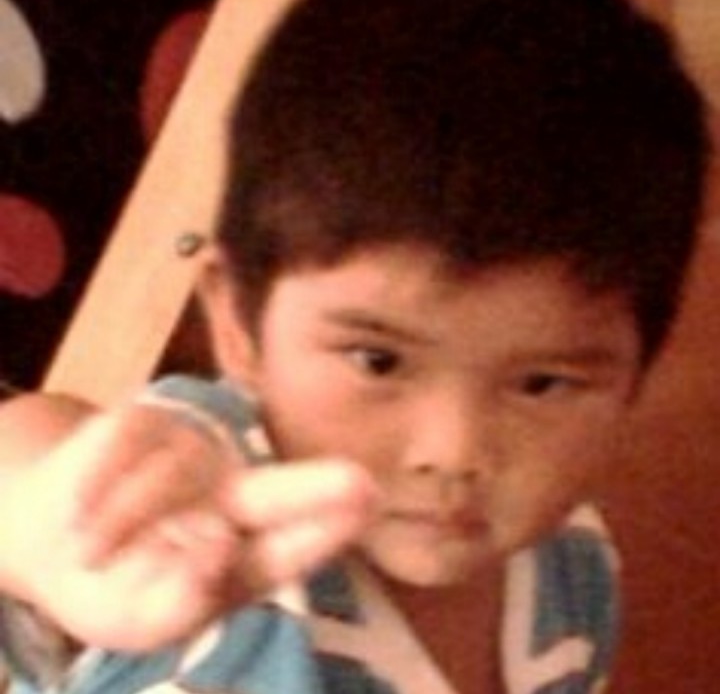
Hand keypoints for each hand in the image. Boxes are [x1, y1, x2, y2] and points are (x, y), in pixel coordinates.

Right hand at [0, 402, 375, 650]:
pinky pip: (126, 445)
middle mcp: (233, 497)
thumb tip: (213, 559)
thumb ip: (176, 604)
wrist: (59, 530)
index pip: (286, 550)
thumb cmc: (119, 583)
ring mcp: (194, 455)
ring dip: (124, 519)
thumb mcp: (141, 617)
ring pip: (168, 480)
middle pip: (275, 494)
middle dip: (315, 491)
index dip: (320, 536)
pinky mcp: (149, 421)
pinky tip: (81, 513)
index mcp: (246, 552)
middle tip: (362, 486)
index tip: (365, 513)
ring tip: (88, 553)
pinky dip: (100, 484)